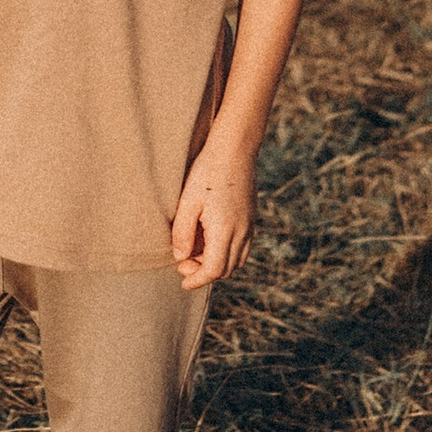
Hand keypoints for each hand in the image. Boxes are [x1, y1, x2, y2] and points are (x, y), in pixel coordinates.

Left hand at [169, 140, 256, 289]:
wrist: (235, 149)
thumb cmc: (207, 172)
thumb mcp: (188, 202)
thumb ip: (183, 232)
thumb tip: (180, 257)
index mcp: (225, 230)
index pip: (214, 269)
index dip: (197, 280)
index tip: (183, 282)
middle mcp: (242, 232)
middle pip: (226, 269)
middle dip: (204, 273)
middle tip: (183, 263)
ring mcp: (249, 226)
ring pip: (237, 260)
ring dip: (217, 264)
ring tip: (195, 252)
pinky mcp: (251, 218)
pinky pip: (243, 247)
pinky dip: (227, 253)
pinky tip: (210, 241)